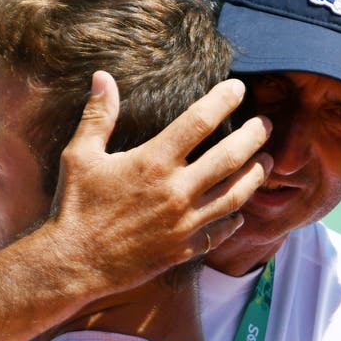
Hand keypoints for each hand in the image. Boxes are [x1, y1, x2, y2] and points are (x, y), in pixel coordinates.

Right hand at [47, 70, 271, 292]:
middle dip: (253, 136)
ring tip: (267, 161)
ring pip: (236, 195)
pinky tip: (241, 211)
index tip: (238, 88)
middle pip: (230, 156)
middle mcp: (176, 190)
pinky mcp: (184, 249)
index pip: (200, 121)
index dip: (223, 100)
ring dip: (256, 175)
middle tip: (265, 124)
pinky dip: (236, 220)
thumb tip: (103, 77)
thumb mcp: (80, 155)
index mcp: (153, 161)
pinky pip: (221, 231)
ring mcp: (184, 222)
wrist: (74, 263)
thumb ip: (98, 115)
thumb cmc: (75, 206)